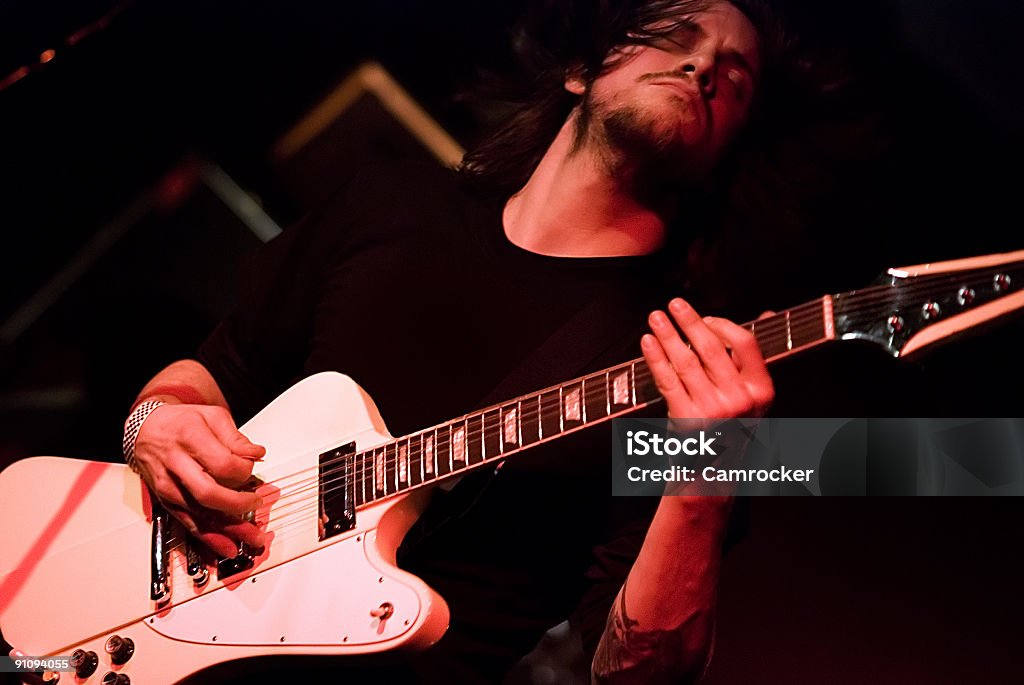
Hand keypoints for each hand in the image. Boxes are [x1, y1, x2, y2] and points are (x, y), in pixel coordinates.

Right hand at [132, 404, 266, 557]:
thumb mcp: (211, 416)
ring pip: (199, 513)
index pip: (222, 464)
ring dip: (227, 530)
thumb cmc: (180, 423)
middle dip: (237, 505)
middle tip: (256, 504)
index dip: (243, 471)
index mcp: (190, 439)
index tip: (252, 469)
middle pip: (208, 493)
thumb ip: (235, 437)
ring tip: (251, 538)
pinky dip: (209, 538)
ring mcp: (169, 486)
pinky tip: (226, 547)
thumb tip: (256, 454)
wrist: (146, 431)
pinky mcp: (167, 501)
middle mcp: (176, 465)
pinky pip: (189, 523)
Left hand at [641, 298, 773, 431]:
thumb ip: (753, 358)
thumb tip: (766, 316)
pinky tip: (648, 343)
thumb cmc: (731, 428)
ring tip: (656, 318)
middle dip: (690, 322)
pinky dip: (656, 358)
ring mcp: (712, 411)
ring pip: (686, 362)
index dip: (723, 325)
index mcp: (760, 390)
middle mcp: (739, 400)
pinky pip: (668, 380)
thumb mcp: (753, 397)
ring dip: (668, 335)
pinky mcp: (687, 419)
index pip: (745, 344)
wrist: (713, 471)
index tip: (705, 317)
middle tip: (675, 305)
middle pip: (712, 349)